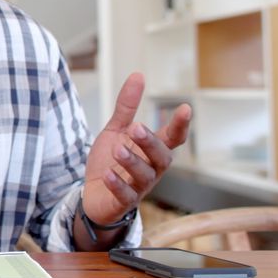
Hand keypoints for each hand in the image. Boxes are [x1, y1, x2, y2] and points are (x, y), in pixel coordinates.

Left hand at [82, 72, 190, 224]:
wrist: (92, 195)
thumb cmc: (110, 162)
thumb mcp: (116, 131)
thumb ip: (127, 107)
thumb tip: (138, 75)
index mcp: (151, 150)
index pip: (172, 138)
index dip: (180, 125)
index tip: (185, 108)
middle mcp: (150, 169)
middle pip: (161, 157)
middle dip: (150, 142)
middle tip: (136, 128)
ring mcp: (138, 187)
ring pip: (144, 176)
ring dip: (132, 162)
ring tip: (118, 149)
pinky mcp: (122, 202)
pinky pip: (125, 196)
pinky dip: (118, 185)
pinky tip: (109, 174)